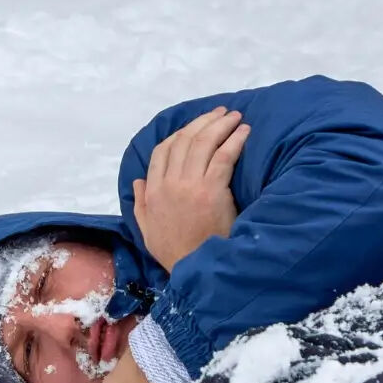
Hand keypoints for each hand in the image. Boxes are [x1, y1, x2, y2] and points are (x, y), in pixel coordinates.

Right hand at [133, 105, 250, 272]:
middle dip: (203, 122)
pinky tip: (244, 132)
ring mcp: (190, 185)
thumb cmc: (175, 252)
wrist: (195, 269)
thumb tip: (139, 180)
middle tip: (220, 113)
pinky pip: (223, 156)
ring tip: (234, 116)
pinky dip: (234, 140)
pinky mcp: (212, 190)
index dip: (180, 133)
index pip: (162, 151)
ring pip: (203, 143)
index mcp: (153, 190)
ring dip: (220, 125)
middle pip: (184, 140)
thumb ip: (140, 203)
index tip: (196, 127)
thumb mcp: (147, 229)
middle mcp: (169, 183)